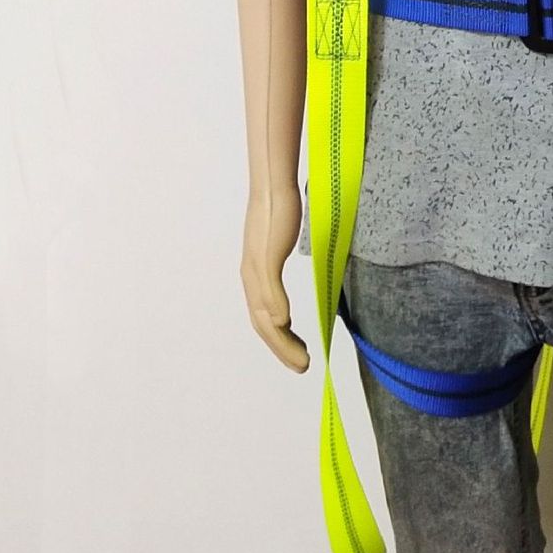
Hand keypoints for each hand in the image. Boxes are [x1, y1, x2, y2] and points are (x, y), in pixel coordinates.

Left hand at [240, 181, 308, 371]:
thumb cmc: (278, 212)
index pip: (262, 319)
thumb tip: (284, 274)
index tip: (296, 355)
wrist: (272, 186)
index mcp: (254, 276)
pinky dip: (276, 309)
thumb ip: (277, 264)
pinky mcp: (266, 255)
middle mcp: (251, 276)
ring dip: (282, 340)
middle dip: (281, 350)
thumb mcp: (278, 245)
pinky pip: (269, 288)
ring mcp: (256, 267)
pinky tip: (286, 324)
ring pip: (265, 314)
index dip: (278, 342)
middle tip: (301, 367)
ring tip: (301, 358)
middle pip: (262, 324)